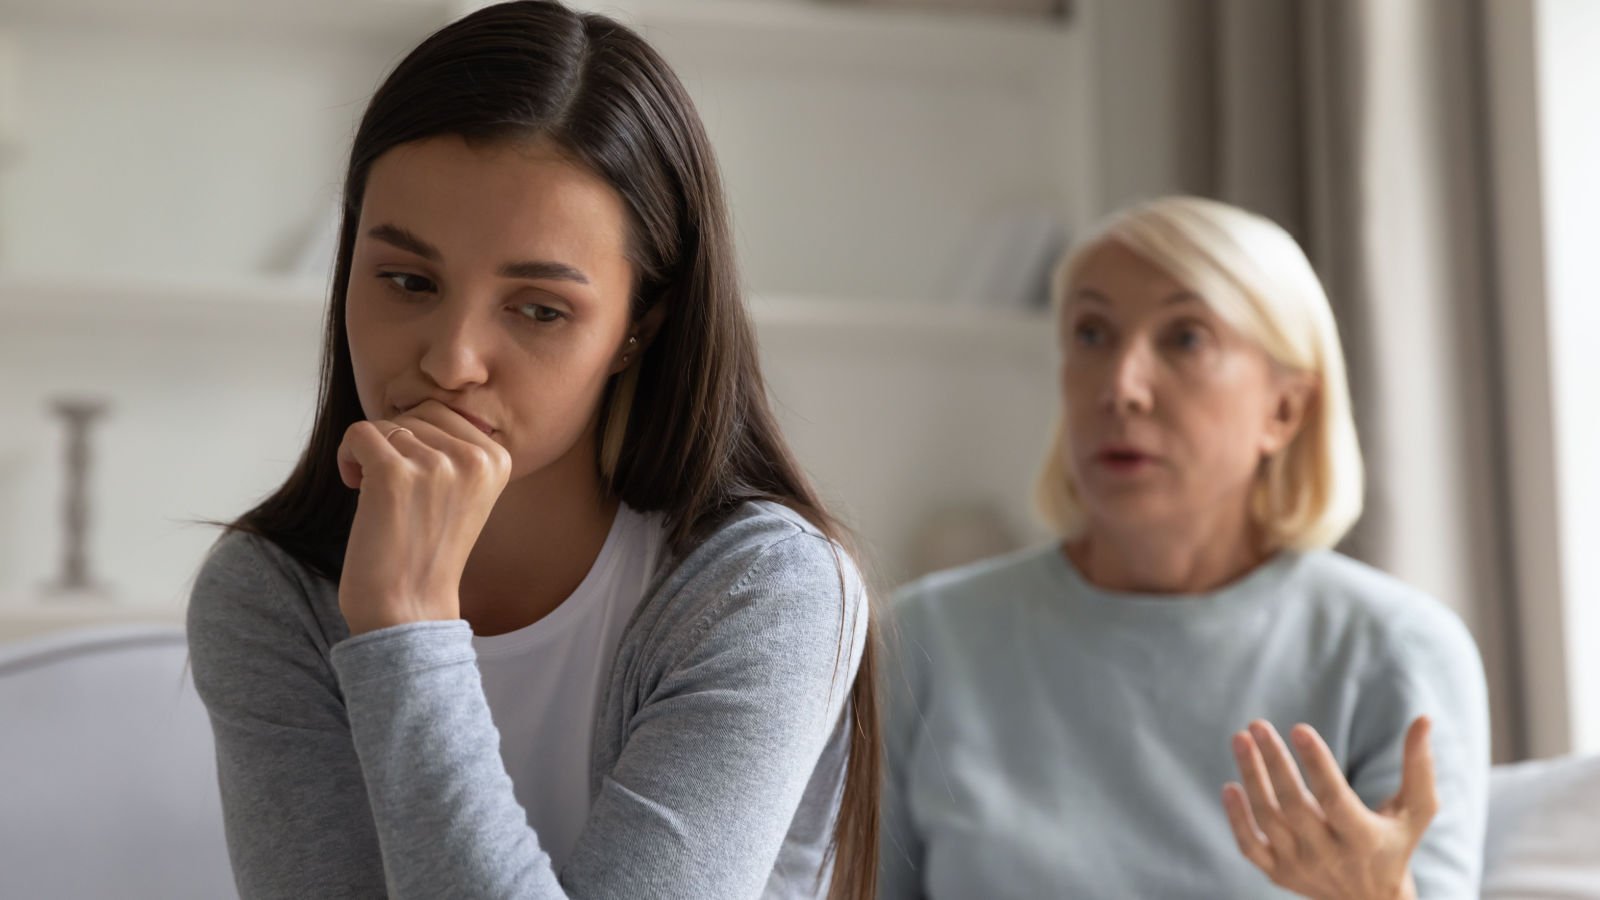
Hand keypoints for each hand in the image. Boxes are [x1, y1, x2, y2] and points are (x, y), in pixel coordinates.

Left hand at [335, 400, 511, 635]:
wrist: (409, 608)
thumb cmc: (427, 550)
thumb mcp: (464, 493)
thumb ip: (455, 448)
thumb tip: (416, 401)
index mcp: (499, 459)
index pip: (445, 412)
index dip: (418, 439)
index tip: (414, 480)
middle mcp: (474, 458)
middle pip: (416, 413)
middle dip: (395, 442)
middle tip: (391, 487)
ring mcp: (436, 465)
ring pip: (386, 424)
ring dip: (370, 453)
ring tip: (375, 494)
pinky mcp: (394, 474)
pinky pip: (359, 433)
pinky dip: (348, 457)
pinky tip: (355, 487)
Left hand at [1222, 717, 1437, 899]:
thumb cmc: (1396, 843)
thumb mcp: (1416, 812)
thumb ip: (1419, 768)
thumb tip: (1424, 719)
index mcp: (1364, 839)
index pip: (1335, 799)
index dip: (1317, 764)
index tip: (1299, 728)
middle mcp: (1330, 857)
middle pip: (1294, 805)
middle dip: (1274, 762)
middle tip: (1258, 724)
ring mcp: (1300, 867)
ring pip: (1268, 819)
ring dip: (1251, 777)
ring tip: (1241, 739)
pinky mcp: (1278, 874)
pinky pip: (1249, 846)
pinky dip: (1237, 819)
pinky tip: (1230, 786)